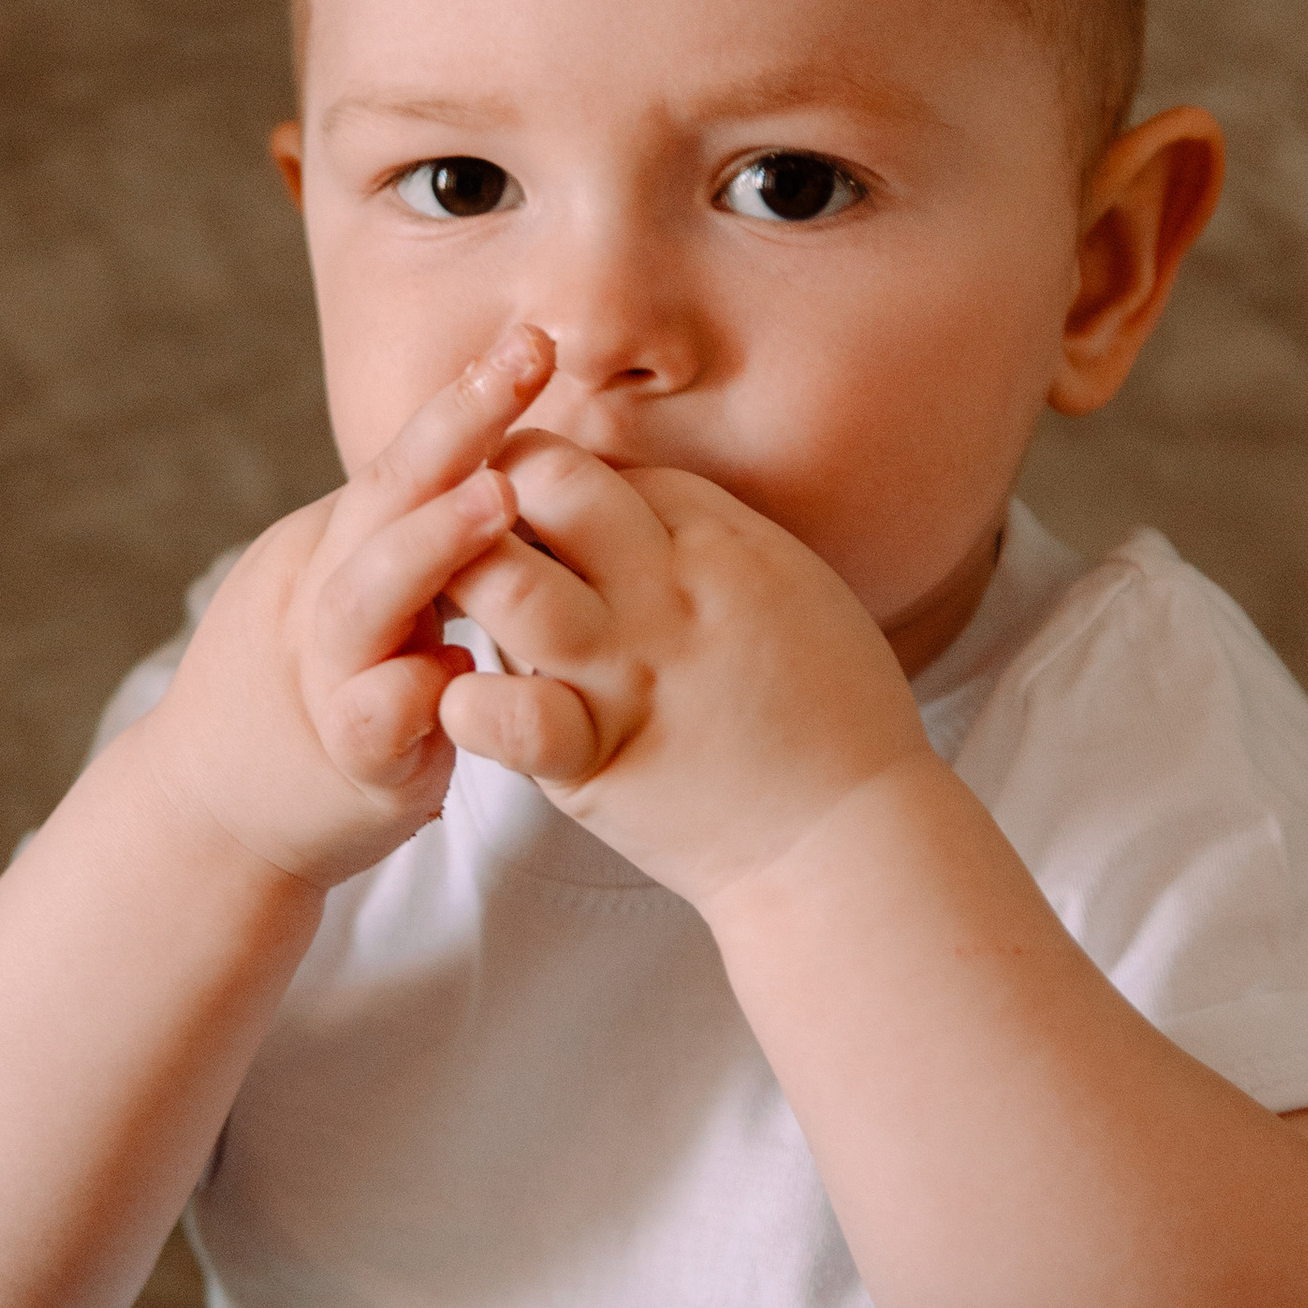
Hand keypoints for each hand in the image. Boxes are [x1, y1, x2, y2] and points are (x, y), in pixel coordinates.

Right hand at [135, 324, 556, 887]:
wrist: (214, 818)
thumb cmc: (312, 698)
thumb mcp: (356, 598)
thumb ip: (411, 544)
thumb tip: (510, 471)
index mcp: (337, 548)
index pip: (405, 460)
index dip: (467, 398)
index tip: (533, 336)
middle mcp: (323, 594)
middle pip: (384, 495)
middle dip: (458, 422)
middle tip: (526, 359)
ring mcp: (326, 674)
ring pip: (369, 595)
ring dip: (434, 542)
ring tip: (500, 498)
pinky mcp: (344, 760)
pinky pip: (372, 718)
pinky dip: (410, 693)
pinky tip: (452, 670)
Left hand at [439, 435, 933, 911]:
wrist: (851, 840)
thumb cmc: (826, 712)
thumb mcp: (787, 582)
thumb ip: (703, 536)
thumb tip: (621, 497)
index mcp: (718, 543)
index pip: (598, 466)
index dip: (548, 483)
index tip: (536, 530)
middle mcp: (666, 597)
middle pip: (548, 484)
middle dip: (489, 491)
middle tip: (468, 542)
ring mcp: (625, 678)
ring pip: (510, 583)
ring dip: (466, 576)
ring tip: (456, 604)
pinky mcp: (594, 764)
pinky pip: (508, 714)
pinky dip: (469, 700)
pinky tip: (460, 696)